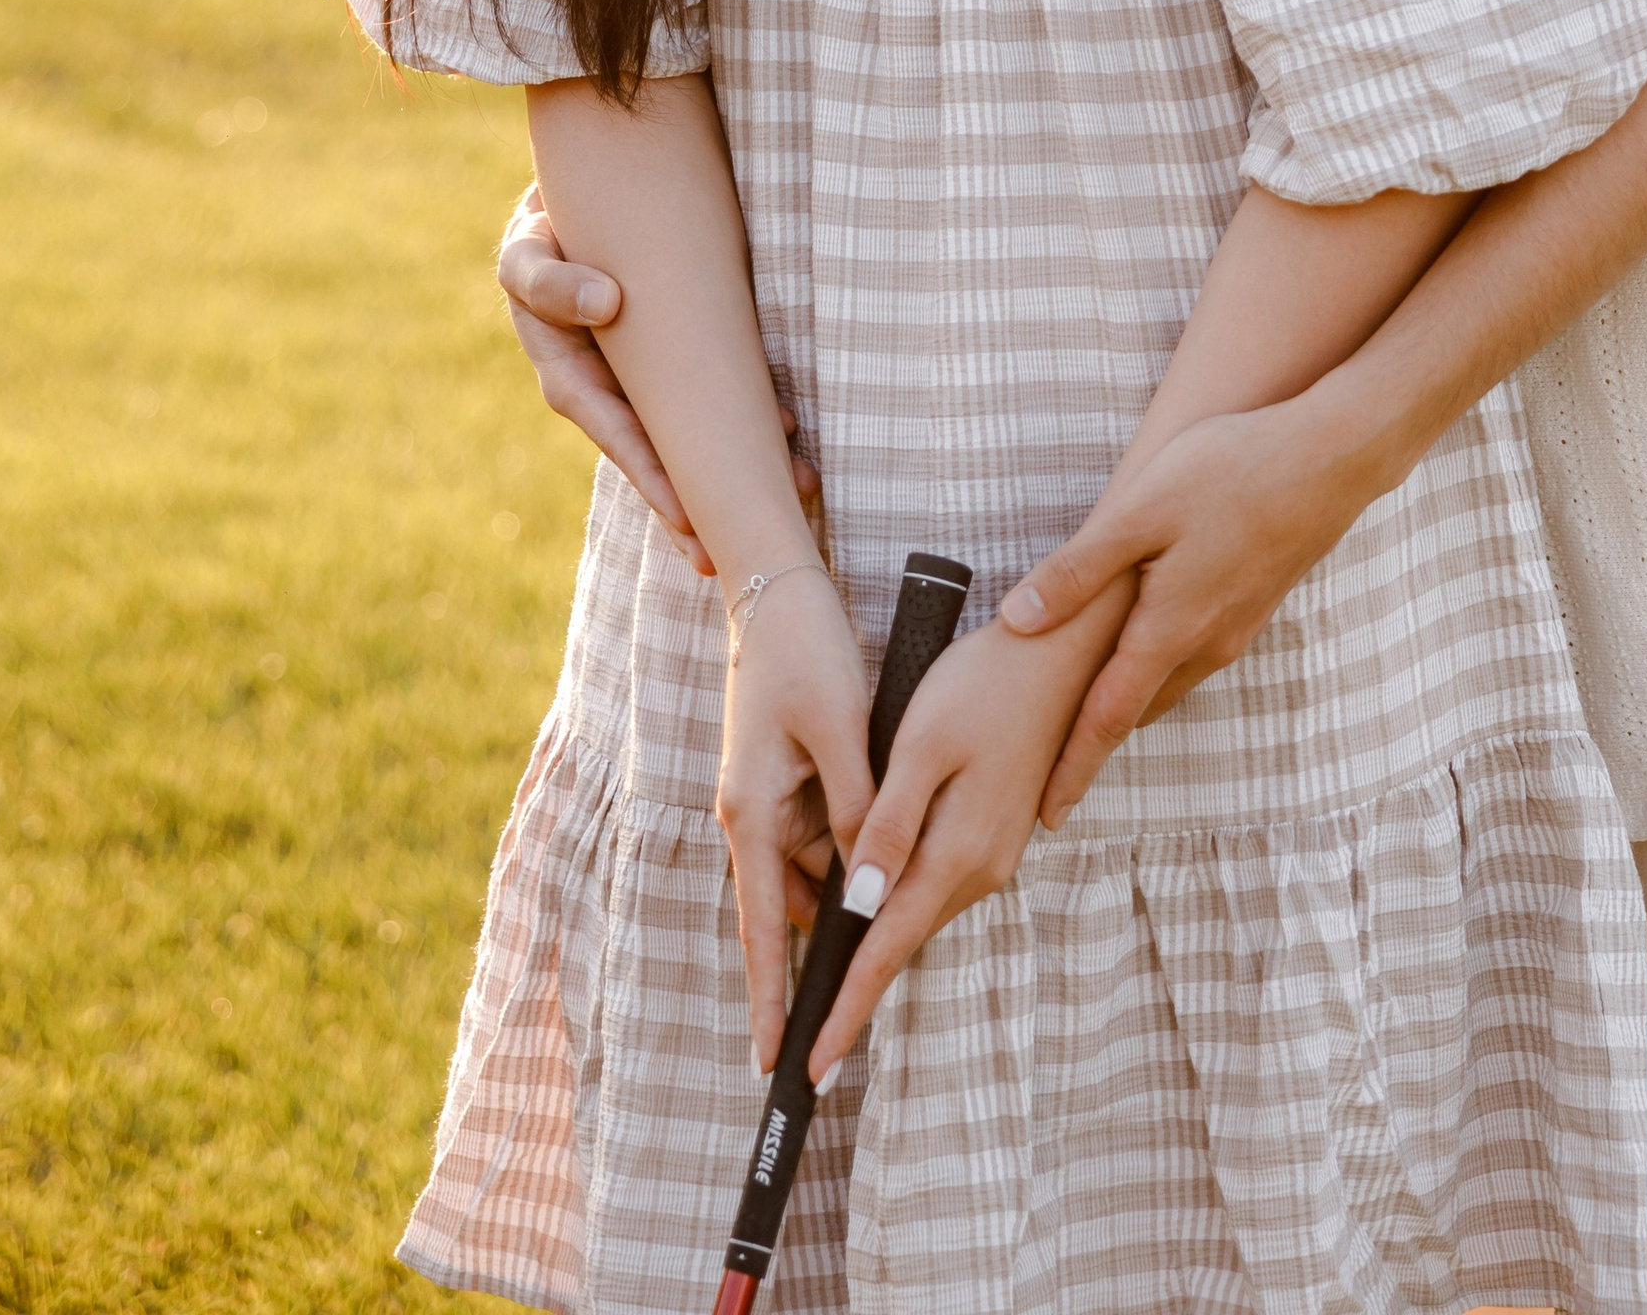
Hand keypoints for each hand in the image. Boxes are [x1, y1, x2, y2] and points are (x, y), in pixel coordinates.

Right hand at [497, 182, 820, 567]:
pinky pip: (707, 397)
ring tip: (791, 495)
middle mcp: (605, 389)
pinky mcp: (673, 360)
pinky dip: (742, 421)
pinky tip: (788, 438)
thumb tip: (605, 305)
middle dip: (691, 504)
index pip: (611, 430)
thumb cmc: (549, 226)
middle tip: (730, 555)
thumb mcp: (531, 252)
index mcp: (565, 372)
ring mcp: (640, 379)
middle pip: (653, 454)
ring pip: (689, 432)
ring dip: (732, 468)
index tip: (688, 514)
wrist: (583, 199)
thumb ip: (549, 281)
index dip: (649, 472)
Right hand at [715, 569, 874, 1069]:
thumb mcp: (841, 727)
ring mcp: (770, 796)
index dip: (770, 995)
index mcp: (751, 812)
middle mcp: (753, 814)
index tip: (773, 1059)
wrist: (778, 587)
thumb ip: (856, 807)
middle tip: (879, 946)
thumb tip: (869, 882)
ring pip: (818, 862)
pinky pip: (823, 826)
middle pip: (797, 899)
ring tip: (895, 816)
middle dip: (835, 919)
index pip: (761, 927)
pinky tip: (886, 803)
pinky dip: (852, 828)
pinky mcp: (790, 776)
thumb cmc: (804, 652)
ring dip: (851, 861)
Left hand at [805, 601, 1125, 1078]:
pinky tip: (873, 899)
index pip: (888, 950)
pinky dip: (900, 901)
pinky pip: (937, 880)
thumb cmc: (984, 686)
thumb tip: (858, 904)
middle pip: (904, 940)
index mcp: (958, 853)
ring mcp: (995, 852)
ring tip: (827, 984)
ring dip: (877, 942)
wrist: (1064, 652)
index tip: (814, 1067)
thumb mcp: (922, 747)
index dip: (846, 1009)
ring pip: (920, 909)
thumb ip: (888, 827)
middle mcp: (982, 868)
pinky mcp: (997, 830)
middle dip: (856, 990)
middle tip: (809, 1041)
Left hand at [999, 396, 1372, 824]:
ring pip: (1168, 679)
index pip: (1108, 720)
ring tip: (1089, 708)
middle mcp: (1206, 643)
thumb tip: (1017, 622)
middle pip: (1138, 707)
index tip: (1047, 815)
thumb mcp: (1138, 513)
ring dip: (1129, 698)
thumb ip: (1078, 571)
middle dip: (1094, 738)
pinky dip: (1159, 662)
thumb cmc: (1231, 472)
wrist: (1332, 458)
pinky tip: (1146, 638)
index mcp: (1170, 630)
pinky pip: (1193, 652)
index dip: (1073, 768)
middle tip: (1050, 764)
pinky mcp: (1254, 603)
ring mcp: (1236, 626)